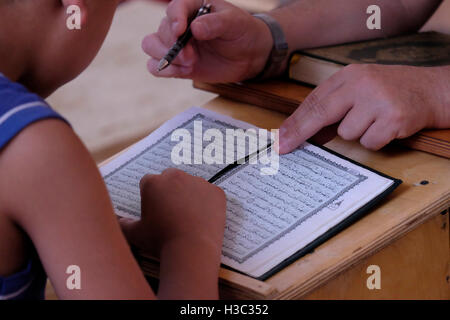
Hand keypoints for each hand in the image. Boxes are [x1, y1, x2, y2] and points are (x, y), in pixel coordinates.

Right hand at [120, 168, 226, 256]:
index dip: (151, 196)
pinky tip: (203, 218)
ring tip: (189, 217)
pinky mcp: (216, 191)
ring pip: (191, 184)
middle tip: (172, 212)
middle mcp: (175, 176)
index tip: (156, 209)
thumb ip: (123, 224)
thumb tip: (116, 220)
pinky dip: (208, 203)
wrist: (192, 250)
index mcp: (153, 182)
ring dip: (189, 195)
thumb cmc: (161, 241)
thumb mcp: (136, 234)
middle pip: (170, 178)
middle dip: (170, 190)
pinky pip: (210, 194)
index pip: (149, 182)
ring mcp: (198, 182)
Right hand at [142, 0, 272, 81]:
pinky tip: (182, 72)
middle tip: (192, 57)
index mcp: (192, 6)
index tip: (181, 31)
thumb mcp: (234, 23)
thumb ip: (215, 23)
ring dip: (165, 57)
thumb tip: (195, 28)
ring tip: (189, 64)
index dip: (174, 19)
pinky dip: (164, 70)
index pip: (174, 8)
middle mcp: (179, 23)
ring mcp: (176, 44)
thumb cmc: (241, 31)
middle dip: (173, 46)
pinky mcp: (177, 63)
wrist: (249, 55)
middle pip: (160, 31)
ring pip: (151, 46)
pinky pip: (155, 66)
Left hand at [278, 64, 449, 152]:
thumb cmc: (390, 92)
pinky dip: (376, 141)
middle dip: (300, 133)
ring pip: (348, 133)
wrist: (433, 89)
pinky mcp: (394, 118)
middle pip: (321, 113)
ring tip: (375, 121)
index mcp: (349, 76)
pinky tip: (387, 127)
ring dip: (358, 134)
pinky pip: (369, 142)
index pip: (314, 101)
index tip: (280, 139)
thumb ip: (333, 109)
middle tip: (284, 148)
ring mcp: (378, 100)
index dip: (294, 122)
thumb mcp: (359, 91)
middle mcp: (362, 84)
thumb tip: (305, 134)